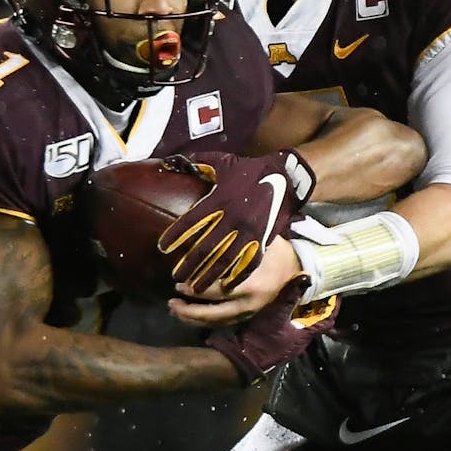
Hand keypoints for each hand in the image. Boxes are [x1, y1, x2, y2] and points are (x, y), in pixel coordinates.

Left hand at [158, 150, 314, 292]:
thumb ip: (197, 163)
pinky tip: (226, 286)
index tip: (162, 249)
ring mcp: (249, 231)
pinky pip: (249, 262)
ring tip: (195, 289)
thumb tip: (169, 163)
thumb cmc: (250, 169)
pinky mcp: (264, 238)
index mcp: (219, 199)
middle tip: (176, 278)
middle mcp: (232, 218)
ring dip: (209, 276)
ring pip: (226, 260)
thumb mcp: (222, 161)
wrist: (287, 175)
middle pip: (206, 247)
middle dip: (190, 264)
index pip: (192, 221)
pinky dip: (237, 275)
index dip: (176, 236)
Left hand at [169, 237, 301, 326]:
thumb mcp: (255, 244)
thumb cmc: (276, 251)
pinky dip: (207, 320)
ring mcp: (251, 312)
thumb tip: (198, 246)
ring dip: (195, 319)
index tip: (178, 283)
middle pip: (214, 315)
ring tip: (176, 311)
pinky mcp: (250, 314)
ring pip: (218, 322)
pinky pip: (225, 322)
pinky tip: (192, 315)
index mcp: (251, 286)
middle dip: (190, 312)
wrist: (299, 267)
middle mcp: (250, 304)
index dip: (195, 289)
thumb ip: (230, 248)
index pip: (216, 292)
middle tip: (171, 304)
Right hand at [203, 274, 338, 384]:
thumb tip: (306, 277)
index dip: (332, 307)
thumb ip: (290, 295)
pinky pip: (292, 327)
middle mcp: (300, 341)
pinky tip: (285, 308)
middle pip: (316, 322)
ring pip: (303, 325)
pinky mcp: (278, 343)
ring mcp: (289, 343)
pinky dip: (293, 316)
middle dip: (318, 306)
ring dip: (305, 311)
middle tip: (316, 290)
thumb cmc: (261, 338)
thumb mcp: (276, 313)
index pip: (327, 320)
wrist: (242, 358)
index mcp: (305, 335)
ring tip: (301, 295)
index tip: (334, 293)